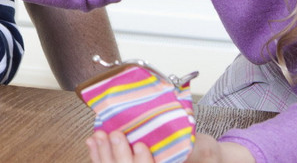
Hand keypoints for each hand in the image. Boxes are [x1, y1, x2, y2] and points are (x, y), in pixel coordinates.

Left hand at [86, 131, 250, 162]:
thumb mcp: (204, 150)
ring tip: (100, 136)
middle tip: (115, 135)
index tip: (141, 146)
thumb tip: (183, 148)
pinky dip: (98, 155)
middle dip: (120, 156)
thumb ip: (192, 151)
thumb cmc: (204, 153)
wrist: (200, 156)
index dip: (144, 162)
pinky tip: (92, 142)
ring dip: (105, 154)